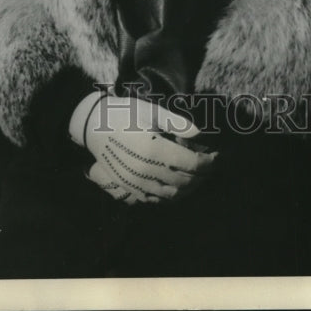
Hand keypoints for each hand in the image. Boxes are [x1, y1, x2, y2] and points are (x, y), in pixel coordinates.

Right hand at [71, 92, 217, 204]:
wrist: (93, 126)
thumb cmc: (124, 113)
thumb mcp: (151, 111)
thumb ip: (177, 123)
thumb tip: (200, 133)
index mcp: (154, 150)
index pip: (192, 165)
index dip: (209, 163)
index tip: (217, 156)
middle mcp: (147, 171)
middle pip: (185, 181)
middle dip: (202, 176)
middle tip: (211, 166)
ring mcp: (137, 183)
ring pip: (172, 194)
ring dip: (189, 188)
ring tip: (198, 177)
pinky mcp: (129, 188)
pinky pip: (156, 199)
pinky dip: (171, 196)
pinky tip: (177, 186)